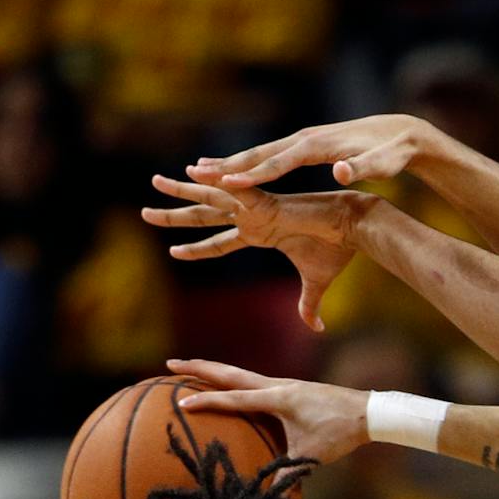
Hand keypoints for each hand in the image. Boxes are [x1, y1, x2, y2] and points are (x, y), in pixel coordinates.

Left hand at [141, 177, 370, 330]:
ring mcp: (256, 207)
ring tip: (154, 181)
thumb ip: (308, 304)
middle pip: (204, 217)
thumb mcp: (317, 283)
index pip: (220, 244)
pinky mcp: (266, 200)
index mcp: (261, 234)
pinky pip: (234, 188)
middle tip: (145, 214)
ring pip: (210, 198)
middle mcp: (252, 217)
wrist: (353, 229)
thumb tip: (316, 328)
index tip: (174, 252)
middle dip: (174, 215)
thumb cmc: (337, 251)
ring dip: (181, 190)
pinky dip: (214, 180)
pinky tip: (191, 171)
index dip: (197, 249)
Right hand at [167, 359, 369, 465]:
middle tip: (170, 364)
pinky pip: (256, 381)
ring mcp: (285, 384)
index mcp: (278, 399)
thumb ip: (287, 475)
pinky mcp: (293, 388)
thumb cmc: (340, 433)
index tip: (181, 403)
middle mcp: (278, 385)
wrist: (369, 412)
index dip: (207, 401)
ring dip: (216, 370)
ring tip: (192, 369)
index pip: (234, 400)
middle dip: (199, 368)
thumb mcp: (310, 455)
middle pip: (230, 373)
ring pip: (242, 374)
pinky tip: (233, 386)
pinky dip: (237, 380)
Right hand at [189, 114, 437, 190]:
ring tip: (198, 171)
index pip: (277, 163)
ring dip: (229, 163)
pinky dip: (247, 162)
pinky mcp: (305, 145)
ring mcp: (302, 140)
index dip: (252, 175)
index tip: (225, 185)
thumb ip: (363, 169)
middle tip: (194, 175)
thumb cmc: (391, 155)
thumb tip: (341, 171)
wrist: (400, 134)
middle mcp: (304, 140)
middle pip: (259, 155)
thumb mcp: (383, 165)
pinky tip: (230, 169)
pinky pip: (269, 155)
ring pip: (260, 153)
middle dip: (227, 166)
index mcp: (316, 148)